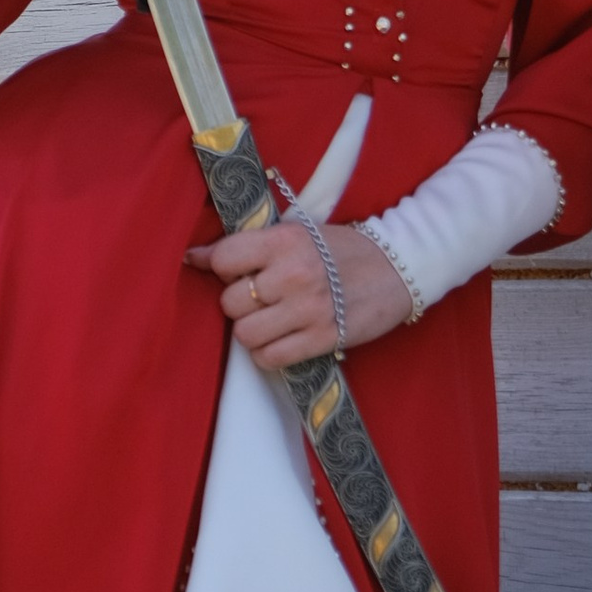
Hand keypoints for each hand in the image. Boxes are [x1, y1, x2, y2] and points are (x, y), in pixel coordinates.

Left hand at [188, 219, 415, 368]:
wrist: (398, 269)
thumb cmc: (342, 250)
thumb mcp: (300, 233)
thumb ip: (251, 246)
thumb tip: (192, 258)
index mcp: (286, 240)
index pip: (224, 259)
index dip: (224, 269)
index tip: (237, 272)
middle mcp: (295, 273)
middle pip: (230, 302)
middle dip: (239, 303)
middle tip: (262, 298)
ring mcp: (309, 309)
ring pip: (245, 334)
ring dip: (253, 331)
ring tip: (272, 320)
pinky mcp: (323, 338)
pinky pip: (270, 358)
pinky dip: (269, 353)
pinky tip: (283, 339)